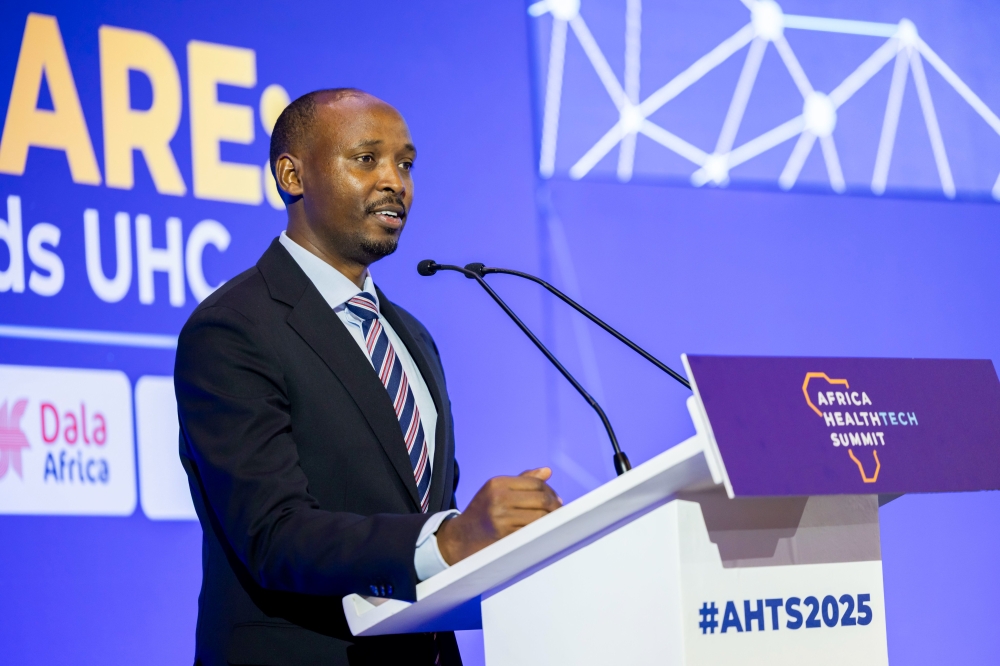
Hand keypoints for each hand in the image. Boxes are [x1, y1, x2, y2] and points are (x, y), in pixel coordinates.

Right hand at [435, 467, 561, 565]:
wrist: (461, 537)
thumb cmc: (483, 511)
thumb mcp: (497, 490)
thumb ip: (523, 481)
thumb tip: (547, 471)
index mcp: (497, 483)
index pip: (535, 483)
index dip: (550, 491)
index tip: (556, 500)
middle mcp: (498, 498)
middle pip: (540, 499)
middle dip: (555, 506)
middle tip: (559, 512)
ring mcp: (501, 517)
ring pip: (539, 516)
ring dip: (551, 520)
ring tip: (553, 521)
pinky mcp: (504, 535)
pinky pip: (532, 531)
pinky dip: (541, 531)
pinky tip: (542, 531)